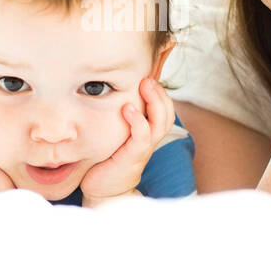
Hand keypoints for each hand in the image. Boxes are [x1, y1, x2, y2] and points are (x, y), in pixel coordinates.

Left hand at [79, 77, 174, 203]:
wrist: (103, 192)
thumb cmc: (105, 163)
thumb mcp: (114, 137)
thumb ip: (115, 120)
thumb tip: (102, 94)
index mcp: (146, 134)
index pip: (163, 110)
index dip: (159, 94)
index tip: (147, 77)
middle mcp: (149, 140)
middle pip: (167, 113)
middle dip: (160, 93)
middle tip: (148, 78)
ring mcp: (143, 149)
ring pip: (160, 122)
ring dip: (154, 101)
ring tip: (145, 85)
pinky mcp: (133, 158)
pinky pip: (143, 137)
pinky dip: (138, 121)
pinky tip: (129, 108)